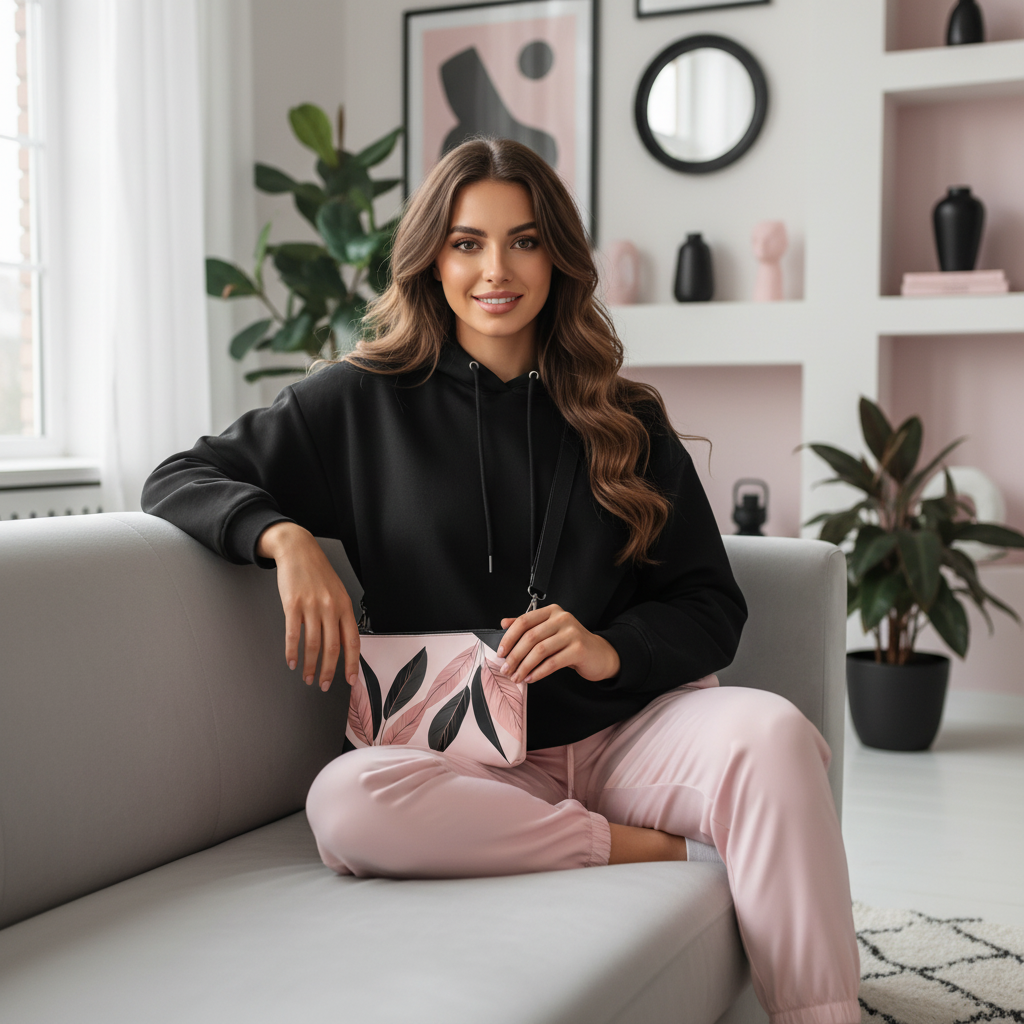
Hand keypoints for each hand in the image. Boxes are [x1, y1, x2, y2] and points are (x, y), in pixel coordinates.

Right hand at [257, 522, 359, 691]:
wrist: (298, 550)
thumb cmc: (318, 573)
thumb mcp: (337, 592)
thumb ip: (340, 617)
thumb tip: (342, 644)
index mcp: (345, 606)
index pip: (353, 641)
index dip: (352, 664)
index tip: (350, 680)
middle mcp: (331, 607)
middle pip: (332, 648)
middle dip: (329, 672)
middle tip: (324, 685)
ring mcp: (312, 606)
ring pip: (313, 645)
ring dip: (310, 666)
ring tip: (308, 677)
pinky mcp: (292, 605)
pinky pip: (293, 635)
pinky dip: (292, 652)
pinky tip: (292, 662)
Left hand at [496, 604, 619, 684]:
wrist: (599, 654)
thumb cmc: (571, 643)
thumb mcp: (549, 631)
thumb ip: (528, 626)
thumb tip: (504, 623)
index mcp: (552, 611)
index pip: (524, 621)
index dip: (509, 637)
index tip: (500, 652)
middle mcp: (562, 618)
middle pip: (530, 637)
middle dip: (514, 656)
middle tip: (506, 669)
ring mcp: (572, 633)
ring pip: (540, 650)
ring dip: (524, 666)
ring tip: (516, 677)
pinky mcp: (579, 649)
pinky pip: (553, 662)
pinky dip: (539, 672)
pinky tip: (531, 678)